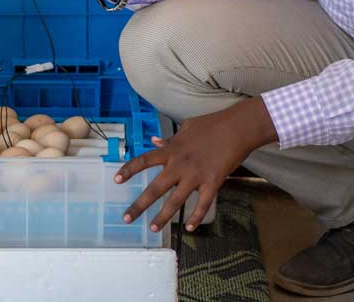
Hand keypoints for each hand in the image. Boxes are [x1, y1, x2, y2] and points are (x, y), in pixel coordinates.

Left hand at [114, 99, 277, 232]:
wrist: (237, 127)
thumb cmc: (212, 124)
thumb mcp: (186, 127)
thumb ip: (170, 138)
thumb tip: (155, 141)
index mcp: (171, 150)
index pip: (144, 160)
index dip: (129, 170)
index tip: (116, 180)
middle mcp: (179, 164)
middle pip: (154, 188)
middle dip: (139, 205)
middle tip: (126, 218)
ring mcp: (195, 175)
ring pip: (175, 201)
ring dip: (163, 216)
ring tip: (153, 227)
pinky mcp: (212, 182)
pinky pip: (202, 204)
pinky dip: (196, 217)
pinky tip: (190, 228)